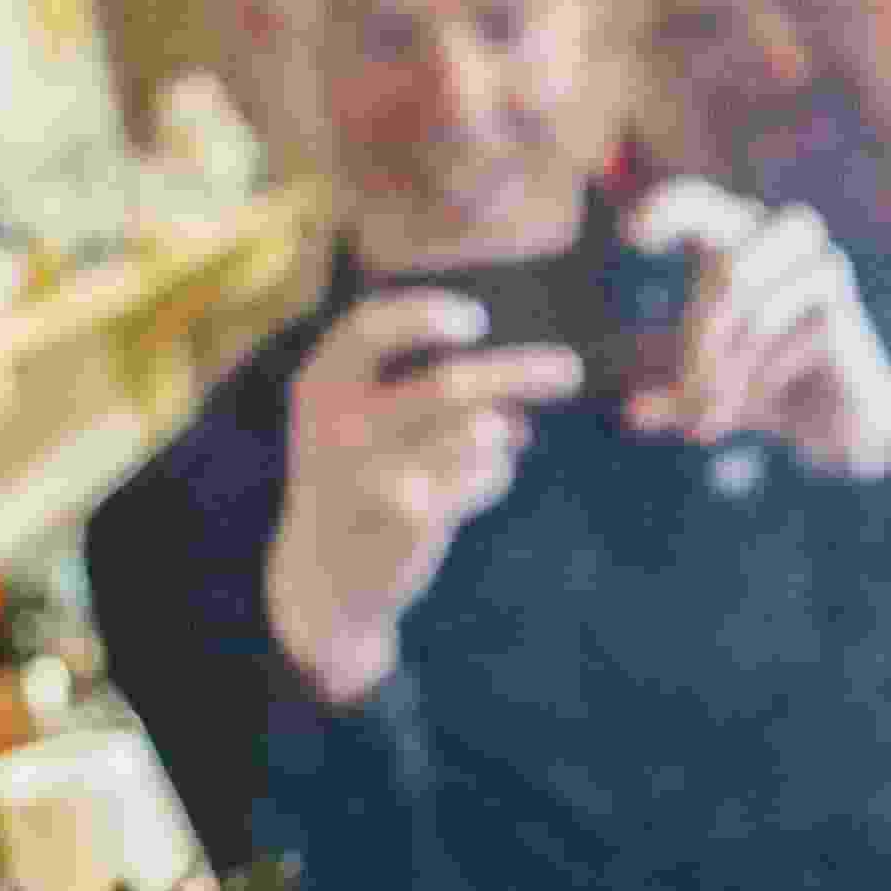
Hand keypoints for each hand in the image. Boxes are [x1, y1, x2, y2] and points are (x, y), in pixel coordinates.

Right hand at [263, 287, 585, 704]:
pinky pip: (483, 478)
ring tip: (499, 440)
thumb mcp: (369, 418)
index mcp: (321, 383)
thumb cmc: (361, 476)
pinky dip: (494, 476)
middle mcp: (339, 425)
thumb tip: (516, 376)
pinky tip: (479, 483)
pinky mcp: (410, 520)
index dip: (423, 314)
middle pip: (446, 385)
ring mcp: (372, 476)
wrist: (326, 576)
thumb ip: (427, 385)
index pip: (369, 327)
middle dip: (517, 373)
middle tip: (569, 369)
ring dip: (501, 433)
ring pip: (475, 432)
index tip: (476, 321)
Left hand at [625, 176, 890, 481]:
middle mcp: (784, 240)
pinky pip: (780, 346)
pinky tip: (760, 407)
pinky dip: (758, 384)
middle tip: (687, 397)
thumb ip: (671, 397)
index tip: (630, 236)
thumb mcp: (707, 392)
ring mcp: (822, 270)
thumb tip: (633, 413)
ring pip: (755, 313)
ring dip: (725, 372)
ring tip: (711, 421)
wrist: (845, 421)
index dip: (669, 208)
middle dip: (701, 340)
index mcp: (742, 239)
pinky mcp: (842, 313)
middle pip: (729, 269)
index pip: (702, 203)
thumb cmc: (768, 385)